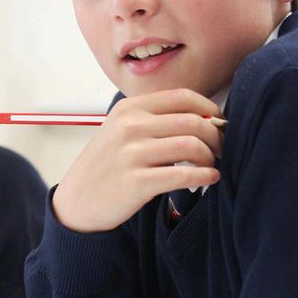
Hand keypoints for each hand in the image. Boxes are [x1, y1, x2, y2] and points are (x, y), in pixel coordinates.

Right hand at [52, 88, 223, 232]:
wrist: (77, 201)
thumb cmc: (106, 166)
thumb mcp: (119, 131)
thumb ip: (153, 120)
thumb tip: (204, 117)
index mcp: (128, 109)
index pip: (182, 97)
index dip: (209, 108)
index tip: (218, 121)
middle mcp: (129, 127)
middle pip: (192, 121)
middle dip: (215, 135)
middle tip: (220, 148)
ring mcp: (131, 154)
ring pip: (192, 146)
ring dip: (210, 157)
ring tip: (210, 165)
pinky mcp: (137, 182)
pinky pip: (184, 175)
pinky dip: (205, 176)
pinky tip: (209, 179)